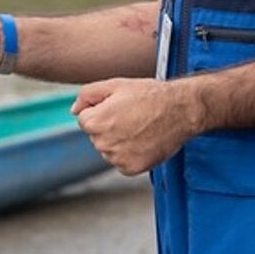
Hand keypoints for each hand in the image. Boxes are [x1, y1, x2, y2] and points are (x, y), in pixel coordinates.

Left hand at [72, 78, 196, 174]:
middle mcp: (102, 144)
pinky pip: (122, 161)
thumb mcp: (115, 85)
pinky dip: (130, 153)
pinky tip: (143, 140)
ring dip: (119, 141)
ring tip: (139, 127)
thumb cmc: (149, 95)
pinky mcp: (131, 169)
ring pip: (109, 149)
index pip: (85, 119)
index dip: (102, 110)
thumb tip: (74, 110)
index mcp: (95, 122)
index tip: (120, 107)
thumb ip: (87, 95)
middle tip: (132, 116)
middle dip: (109, 126)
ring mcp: (117, 158)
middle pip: (96, 135)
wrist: (180, 110)